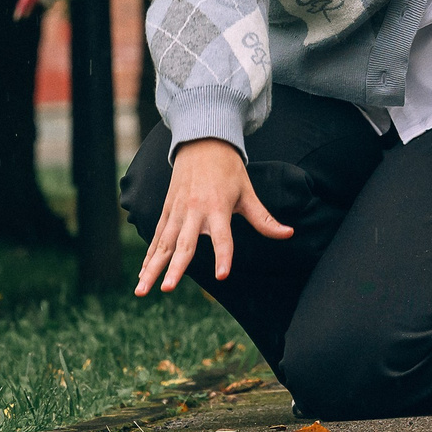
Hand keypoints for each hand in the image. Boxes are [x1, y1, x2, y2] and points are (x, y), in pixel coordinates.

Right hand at [134, 137, 292, 292]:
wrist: (202, 141)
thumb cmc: (228, 169)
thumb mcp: (248, 192)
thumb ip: (264, 218)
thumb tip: (289, 234)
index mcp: (218, 207)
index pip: (223, 237)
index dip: (224, 255)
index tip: (223, 276)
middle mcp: (194, 211)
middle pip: (184, 244)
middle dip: (175, 268)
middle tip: (167, 289)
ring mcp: (177, 211)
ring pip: (163, 244)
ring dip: (152, 268)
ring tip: (141, 290)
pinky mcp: (167, 209)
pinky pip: (156, 236)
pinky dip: (149, 256)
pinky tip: (142, 275)